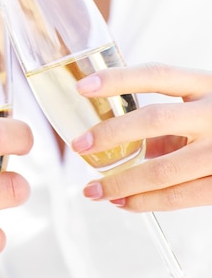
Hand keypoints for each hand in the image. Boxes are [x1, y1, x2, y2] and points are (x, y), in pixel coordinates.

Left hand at [71, 62, 211, 211]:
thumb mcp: (202, 108)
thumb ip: (167, 122)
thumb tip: (117, 144)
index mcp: (208, 85)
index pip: (157, 74)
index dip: (118, 79)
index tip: (83, 86)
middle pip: (155, 119)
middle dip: (111, 134)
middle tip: (80, 146)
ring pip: (163, 169)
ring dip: (121, 182)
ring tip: (93, 190)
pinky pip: (180, 197)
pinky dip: (146, 203)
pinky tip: (124, 203)